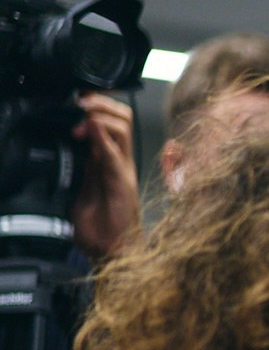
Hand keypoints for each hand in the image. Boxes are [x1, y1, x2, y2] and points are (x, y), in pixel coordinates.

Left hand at [69, 92, 140, 260]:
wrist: (111, 252)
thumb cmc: (99, 226)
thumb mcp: (80, 186)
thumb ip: (78, 164)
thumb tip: (65, 143)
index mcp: (108, 159)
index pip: (111, 121)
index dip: (97, 104)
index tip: (75, 98)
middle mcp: (119, 161)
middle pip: (122, 118)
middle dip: (101, 102)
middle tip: (80, 99)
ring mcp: (123, 171)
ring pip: (122, 129)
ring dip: (101, 114)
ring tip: (83, 112)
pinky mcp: (122, 185)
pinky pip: (116, 156)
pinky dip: (104, 140)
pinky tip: (92, 131)